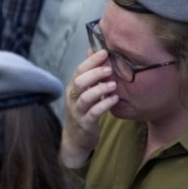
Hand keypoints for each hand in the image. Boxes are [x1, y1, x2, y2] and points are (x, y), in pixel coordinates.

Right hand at [60, 49, 118, 167]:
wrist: (77, 138)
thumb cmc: (84, 110)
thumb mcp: (85, 91)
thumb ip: (89, 73)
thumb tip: (92, 50)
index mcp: (73, 87)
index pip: (79, 70)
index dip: (91, 61)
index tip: (105, 52)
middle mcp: (73, 98)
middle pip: (79, 81)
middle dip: (95, 73)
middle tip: (110, 68)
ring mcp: (78, 111)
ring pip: (85, 97)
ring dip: (100, 89)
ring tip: (114, 85)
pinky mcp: (85, 124)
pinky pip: (93, 113)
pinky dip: (104, 105)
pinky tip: (114, 99)